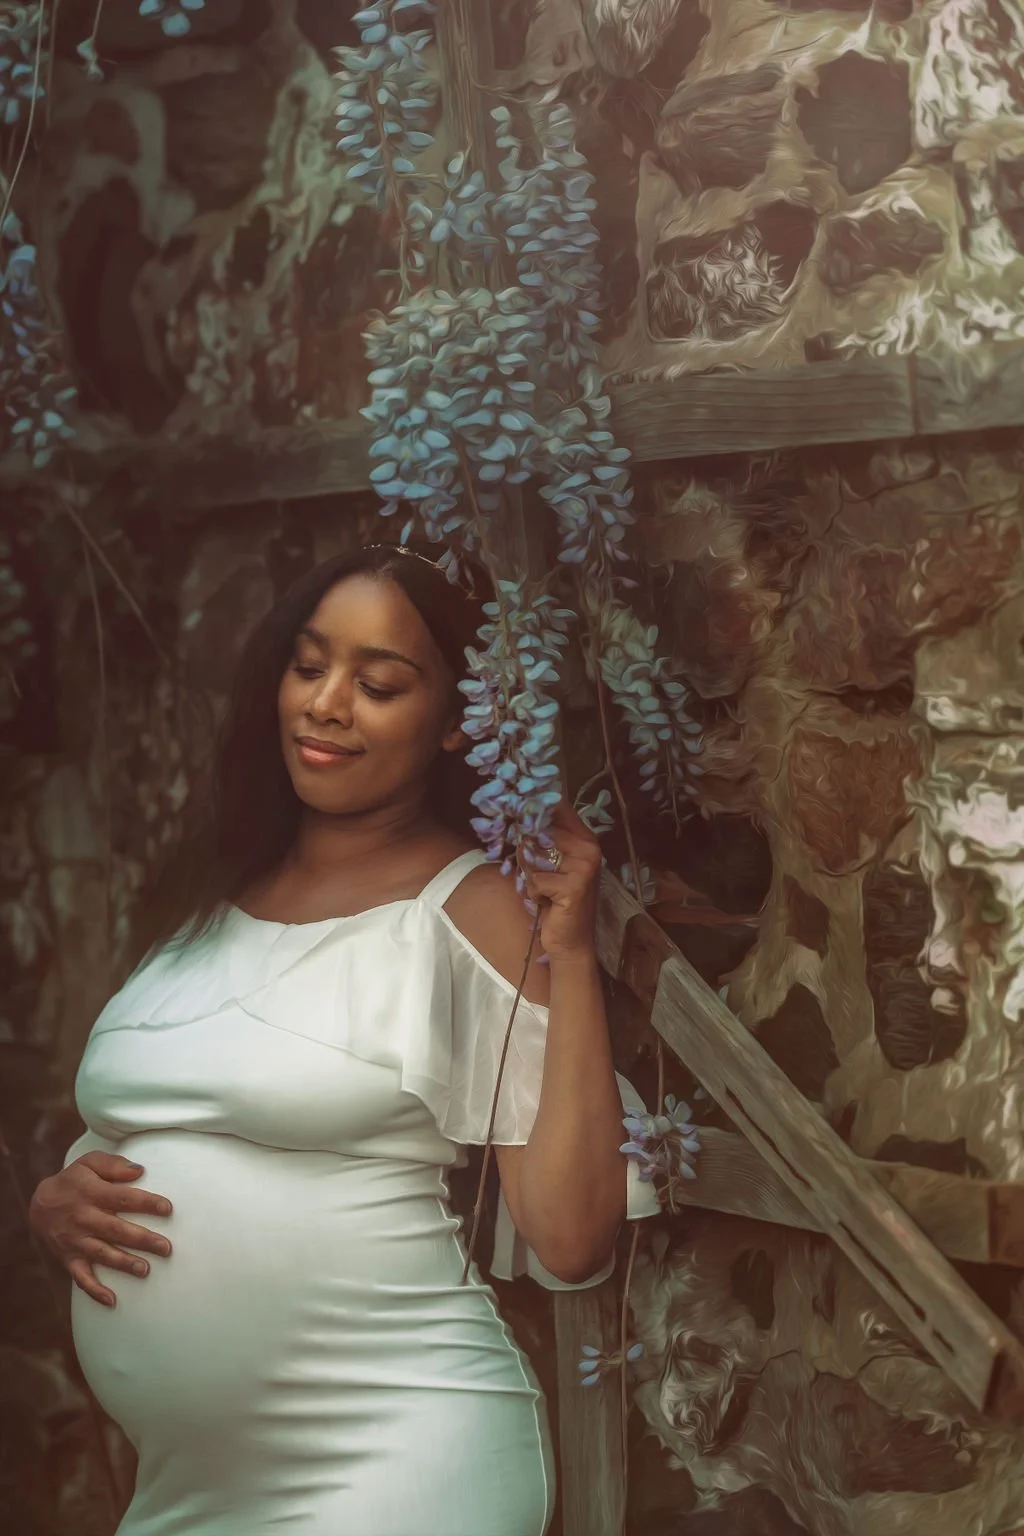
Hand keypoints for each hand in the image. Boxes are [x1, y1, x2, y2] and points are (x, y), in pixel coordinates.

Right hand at [29, 1152, 172, 1307]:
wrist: (38, 1205)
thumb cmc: (73, 1181)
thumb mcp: (89, 1163)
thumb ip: (113, 1165)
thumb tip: (138, 1171)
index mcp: (91, 1193)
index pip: (123, 1198)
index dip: (146, 1203)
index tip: (167, 1209)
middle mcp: (83, 1218)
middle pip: (116, 1230)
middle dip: (142, 1239)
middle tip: (166, 1248)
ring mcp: (75, 1241)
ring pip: (102, 1254)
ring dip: (123, 1263)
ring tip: (145, 1270)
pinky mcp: (69, 1259)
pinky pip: (81, 1277)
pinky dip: (94, 1291)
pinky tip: (111, 1300)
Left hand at [522, 799, 602, 965]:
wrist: (571, 941)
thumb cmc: (555, 901)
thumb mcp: (548, 866)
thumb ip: (539, 841)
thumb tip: (515, 817)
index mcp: (585, 838)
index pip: (558, 807)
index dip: (534, 807)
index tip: (519, 811)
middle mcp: (589, 848)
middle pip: (540, 830)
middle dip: (527, 852)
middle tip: (538, 874)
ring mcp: (585, 866)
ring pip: (534, 855)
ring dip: (531, 876)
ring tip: (544, 890)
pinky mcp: (574, 886)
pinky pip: (536, 880)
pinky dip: (534, 893)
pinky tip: (546, 903)